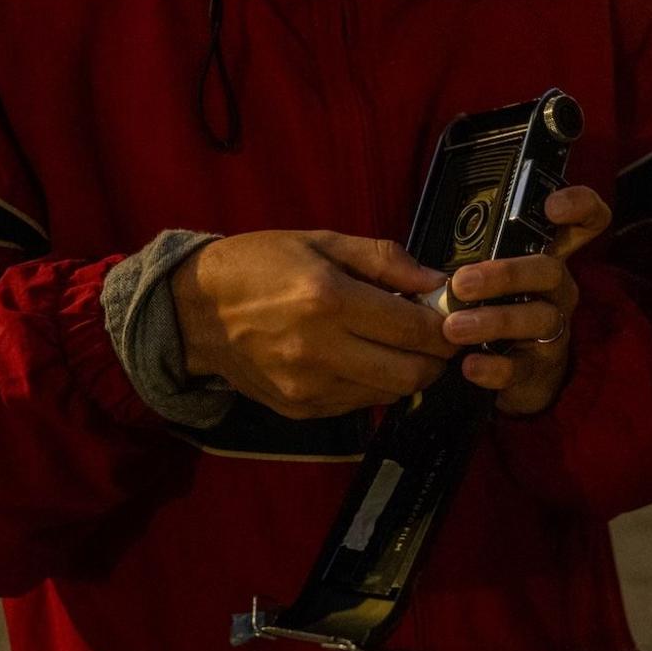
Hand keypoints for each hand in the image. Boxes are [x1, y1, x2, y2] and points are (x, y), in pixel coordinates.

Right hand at [171, 230, 453, 418]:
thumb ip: (385, 259)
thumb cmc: (260, 264)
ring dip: (408, 374)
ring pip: (389, 394)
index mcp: (329, 299)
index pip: (414, 328)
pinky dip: (374, 384)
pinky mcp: (299, 409)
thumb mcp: (322, 241)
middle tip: (438, 339)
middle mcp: (321, 349)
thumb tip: (437, 281)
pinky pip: (357, 404)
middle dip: (437, 359)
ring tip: (401, 346)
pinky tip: (364, 358)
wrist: (195, 310)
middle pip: (411, 374)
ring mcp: (308, 386)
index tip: (456, 317)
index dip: (447, 327)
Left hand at [438, 185, 610, 414]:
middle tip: (462, 283)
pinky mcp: (541, 369)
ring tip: (454, 327)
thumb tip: (408, 257)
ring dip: (493, 321)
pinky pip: (522, 367)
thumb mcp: (485, 279)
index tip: (552, 207)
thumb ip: (459, 261)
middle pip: (551, 270)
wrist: (515, 378)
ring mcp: (554, 330)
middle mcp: (557, 290)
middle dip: (506, 274)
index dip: (578, 207)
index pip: (583, 222)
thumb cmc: (494, 311)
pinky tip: (469, 366)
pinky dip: (494, 367)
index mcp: (546, 258)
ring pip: (538, 318)